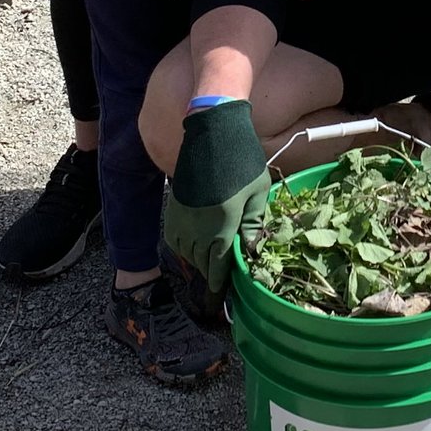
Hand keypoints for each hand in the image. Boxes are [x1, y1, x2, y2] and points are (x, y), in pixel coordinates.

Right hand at [161, 97, 272, 295]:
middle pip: (202, 264)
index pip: (218, 269)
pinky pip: (175, 239)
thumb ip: (253, 223)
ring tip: (211, 261)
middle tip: (222, 280)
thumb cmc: (241, 160)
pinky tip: (196, 243)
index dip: (221, 286)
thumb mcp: (258, 192)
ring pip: (186, 254)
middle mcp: (196, 229)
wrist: (210, 132)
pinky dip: (185, 246)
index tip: (223, 299)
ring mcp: (181, 219)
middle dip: (212, 274)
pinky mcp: (173, 208)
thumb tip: (250, 249)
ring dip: (199, 260)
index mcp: (220, 229)